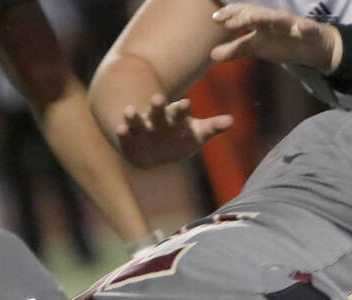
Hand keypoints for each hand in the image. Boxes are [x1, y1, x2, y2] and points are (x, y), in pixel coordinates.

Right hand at [115, 95, 232, 167]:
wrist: (155, 151)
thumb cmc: (179, 137)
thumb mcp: (197, 133)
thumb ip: (213, 127)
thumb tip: (232, 121)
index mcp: (175, 117)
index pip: (180, 111)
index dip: (183, 108)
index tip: (187, 103)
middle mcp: (157, 120)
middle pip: (158, 112)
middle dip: (157, 106)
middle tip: (158, 97)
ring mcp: (142, 130)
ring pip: (137, 121)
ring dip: (133, 117)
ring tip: (128, 111)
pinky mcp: (130, 140)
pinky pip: (125, 136)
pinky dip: (122, 133)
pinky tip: (119, 130)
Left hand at [211, 4, 340, 72]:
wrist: (314, 47)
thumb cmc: (283, 44)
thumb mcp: (257, 48)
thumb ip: (236, 50)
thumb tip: (211, 55)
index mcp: (261, 23)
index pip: (243, 14)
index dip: (230, 15)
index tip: (215, 19)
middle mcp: (275, 20)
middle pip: (258, 14)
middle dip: (244, 16)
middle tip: (229, 23)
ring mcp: (292, 25)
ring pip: (280, 19)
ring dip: (268, 18)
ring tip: (255, 19)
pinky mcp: (310, 32)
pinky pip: (308, 28)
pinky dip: (304, 26)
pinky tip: (300, 26)